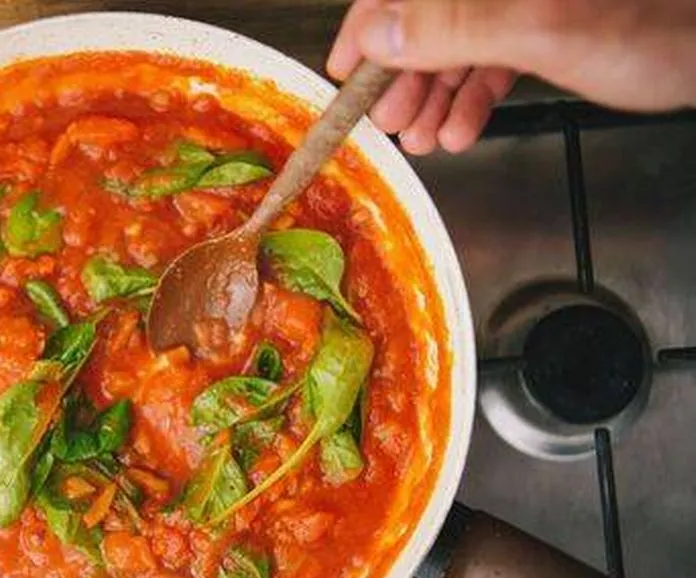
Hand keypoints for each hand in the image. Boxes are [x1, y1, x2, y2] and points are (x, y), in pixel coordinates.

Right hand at [327, 0, 695, 154]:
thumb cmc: (656, 22)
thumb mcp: (542, 26)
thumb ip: (453, 25)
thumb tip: (378, 33)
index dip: (369, 24)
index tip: (345, 70)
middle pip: (427, 16)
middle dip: (402, 75)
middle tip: (389, 121)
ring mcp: (522, 2)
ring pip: (456, 43)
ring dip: (433, 96)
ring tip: (423, 138)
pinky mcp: (546, 24)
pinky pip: (491, 58)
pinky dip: (471, 98)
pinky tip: (462, 129)